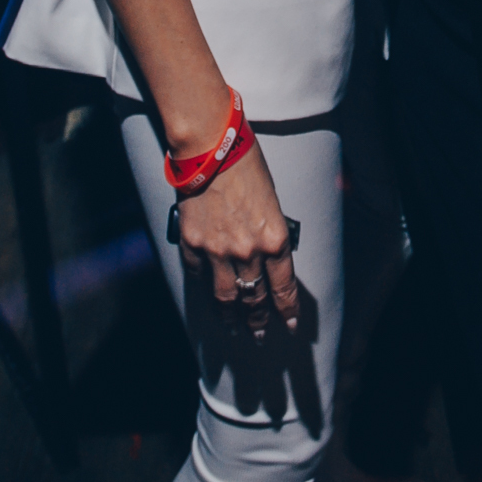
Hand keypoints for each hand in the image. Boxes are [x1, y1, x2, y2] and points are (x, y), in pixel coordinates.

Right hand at [176, 141, 298, 343]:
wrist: (210, 147)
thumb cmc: (245, 163)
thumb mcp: (271, 200)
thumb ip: (269, 231)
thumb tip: (267, 254)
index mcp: (274, 238)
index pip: (283, 286)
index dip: (286, 309)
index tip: (288, 324)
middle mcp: (248, 251)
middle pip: (254, 297)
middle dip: (259, 320)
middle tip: (260, 335)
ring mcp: (218, 251)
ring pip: (225, 297)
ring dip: (231, 317)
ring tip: (234, 329)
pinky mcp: (193, 244)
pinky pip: (200, 275)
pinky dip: (205, 286)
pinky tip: (209, 295)